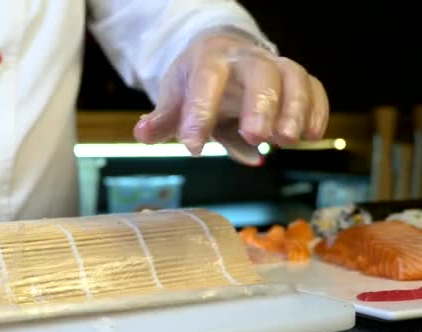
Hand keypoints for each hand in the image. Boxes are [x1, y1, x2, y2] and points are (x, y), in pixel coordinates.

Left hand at [134, 31, 328, 165]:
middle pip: (260, 72)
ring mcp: (274, 66)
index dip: (199, 112)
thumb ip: (162, 118)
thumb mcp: (174, 95)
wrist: (222, 55)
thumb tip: (143, 133)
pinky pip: (314, 87)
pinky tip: (311, 135)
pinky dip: (317, 110)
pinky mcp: (296, 79)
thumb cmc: (197, 80)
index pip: (205, 80)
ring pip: (293, 77)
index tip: (194, 146)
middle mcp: (245, 59)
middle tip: (256, 138)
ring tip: (287, 141)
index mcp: (209, 59)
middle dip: (260, 104)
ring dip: (294, 109)